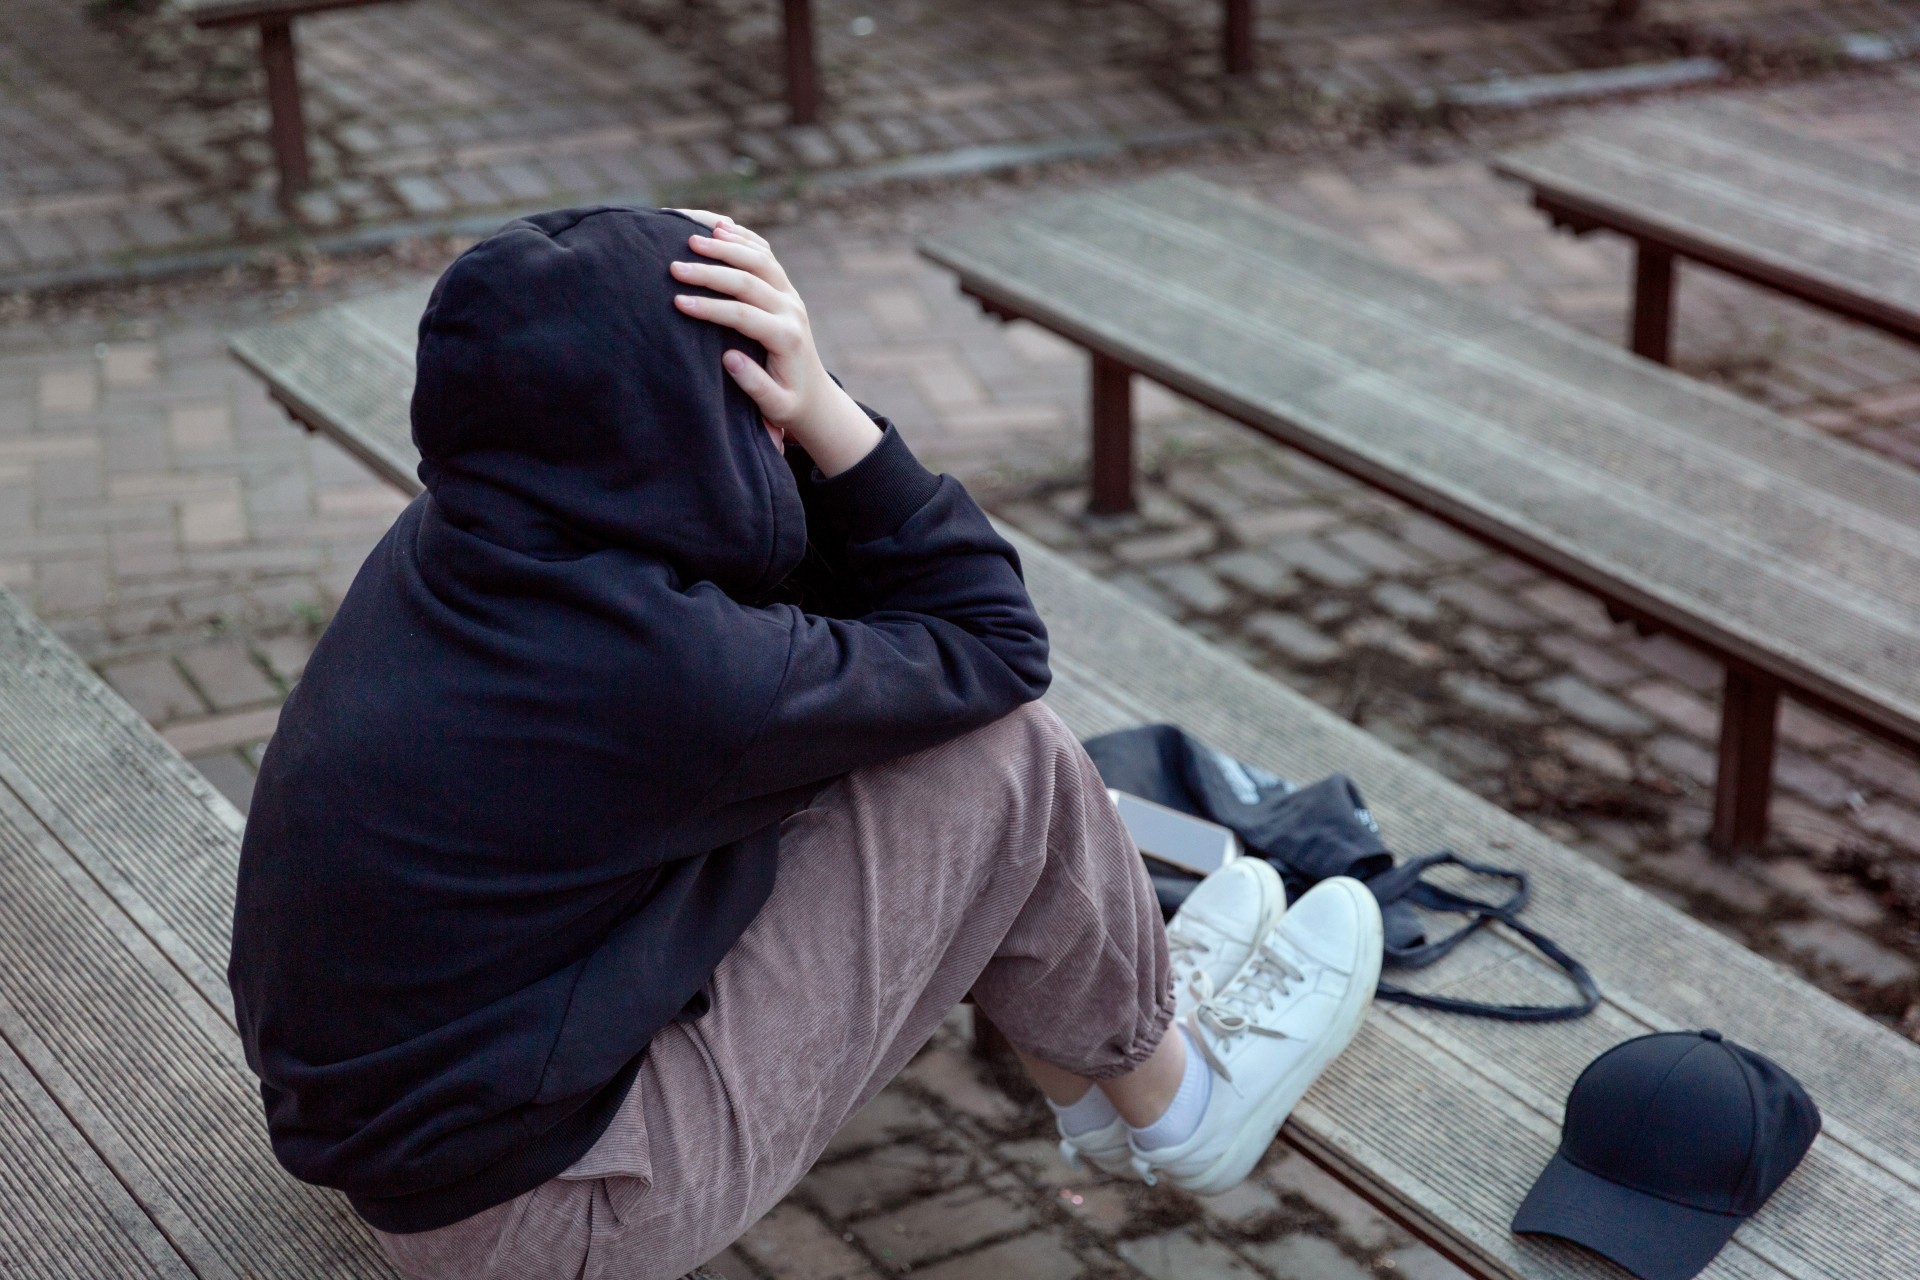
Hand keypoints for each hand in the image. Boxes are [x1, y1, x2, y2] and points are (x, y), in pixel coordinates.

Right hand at [667, 210, 880, 477]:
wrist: (814, 394)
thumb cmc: (787, 403)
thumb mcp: (775, 406)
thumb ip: (754, 384)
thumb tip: (728, 357)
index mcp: (786, 338)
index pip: (744, 315)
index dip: (711, 307)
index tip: (678, 302)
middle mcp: (791, 310)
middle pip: (750, 279)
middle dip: (710, 272)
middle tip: (674, 267)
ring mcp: (790, 294)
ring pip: (760, 258)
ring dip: (725, 246)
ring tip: (691, 238)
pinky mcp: (786, 287)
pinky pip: (766, 254)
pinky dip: (742, 238)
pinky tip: (718, 227)